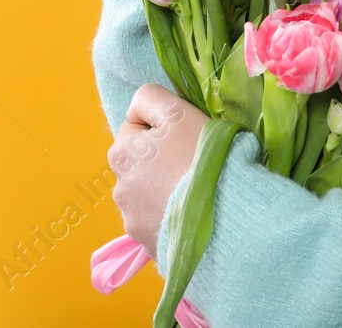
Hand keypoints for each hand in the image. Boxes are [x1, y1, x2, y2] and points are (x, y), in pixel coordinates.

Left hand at [109, 84, 207, 257]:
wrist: (223, 213)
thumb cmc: (199, 156)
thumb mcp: (177, 111)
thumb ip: (150, 97)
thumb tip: (139, 107)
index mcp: (121, 153)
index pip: (135, 127)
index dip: (163, 127)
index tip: (186, 136)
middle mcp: (118, 188)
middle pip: (142, 162)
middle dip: (161, 160)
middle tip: (193, 163)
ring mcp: (133, 220)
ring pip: (150, 193)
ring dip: (165, 189)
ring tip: (195, 191)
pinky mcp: (149, 243)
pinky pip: (159, 221)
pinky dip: (172, 215)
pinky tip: (193, 213)